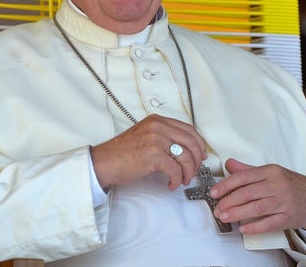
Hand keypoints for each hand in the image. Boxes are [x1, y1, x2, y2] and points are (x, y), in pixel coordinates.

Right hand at [90, 114, 206, 190]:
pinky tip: (171, 184)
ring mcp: (156, 140)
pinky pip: (175, 169)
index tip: (201, 154)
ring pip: (186, 156)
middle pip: (191, 142)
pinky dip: (177, 180)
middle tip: (194, 171)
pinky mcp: (153, 155)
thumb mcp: (145, 136)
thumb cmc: (121, 153)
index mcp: (157, 121)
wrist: (103, 162)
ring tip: (182, 180)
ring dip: (188, 172)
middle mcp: (158, 127)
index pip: (188, 129)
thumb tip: (185, 149)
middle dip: (197, 160)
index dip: (199, 144)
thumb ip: (164, 137)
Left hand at [210, 158, 305, 233]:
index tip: (214, 192)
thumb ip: (248, 170)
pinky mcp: (288, 217)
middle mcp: (277, 185)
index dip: (226, 185)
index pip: (243, 177)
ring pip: (256, 208)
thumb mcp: (270, 173)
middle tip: (217, 208)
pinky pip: (269, 223)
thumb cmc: (290, 185)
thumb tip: (229, 164)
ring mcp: (284, 202)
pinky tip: (243, 227)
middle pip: (248, 193)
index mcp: (271, 171)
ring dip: (237, 213)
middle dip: (228, 202)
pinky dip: (254, 226)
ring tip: (224, 217)